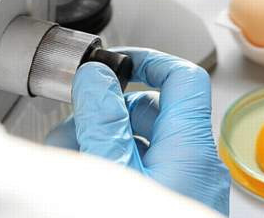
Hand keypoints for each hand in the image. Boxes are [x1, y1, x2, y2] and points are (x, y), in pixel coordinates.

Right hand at [46, 48, 229, 214]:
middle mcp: (194, 163)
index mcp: (189, 146)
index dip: (148, 60)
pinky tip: (85, 178)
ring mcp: (185, 185)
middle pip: (151, 112)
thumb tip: (97, 78)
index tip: (112, 62)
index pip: (182, 77)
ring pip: (142, 144)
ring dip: (102, 141)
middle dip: (104, 113)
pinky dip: (114, 166)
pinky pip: (144, 171)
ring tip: (69, 158)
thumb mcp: (115, 172)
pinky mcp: (173, 203)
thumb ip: (103, 121)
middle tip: (71, 123)